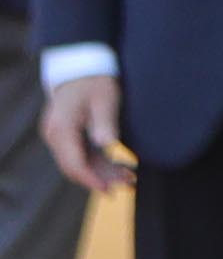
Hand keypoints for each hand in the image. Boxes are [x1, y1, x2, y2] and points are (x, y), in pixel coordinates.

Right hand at [39, 72, 120, 189]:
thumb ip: (105, 121)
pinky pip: (82, 156)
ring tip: (131, 178)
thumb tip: (107, 143)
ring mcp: (60, 137)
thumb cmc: (94, 81)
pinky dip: (101, 164)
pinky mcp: (68, 138)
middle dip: (101, 178)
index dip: (91, 179)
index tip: (109, 190)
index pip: (73, 163)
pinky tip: (122, 169)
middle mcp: (55, 135)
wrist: (81, 69)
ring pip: (80, 163)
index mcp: (62, 128)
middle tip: (129, 184)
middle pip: (75, 167)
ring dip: (104, 173)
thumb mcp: (105, 98)